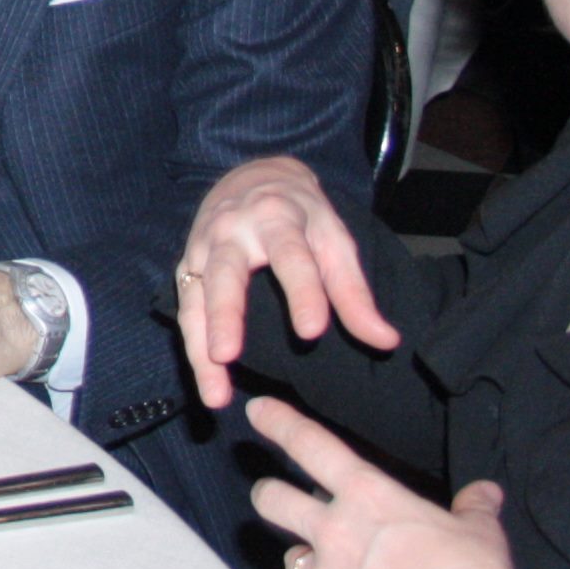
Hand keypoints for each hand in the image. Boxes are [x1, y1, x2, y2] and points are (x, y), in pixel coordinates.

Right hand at [176, 156, 398, 408]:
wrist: (252, 175)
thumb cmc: (301, 214)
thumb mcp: (334, 239)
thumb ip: (354, 291)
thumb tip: (384, 340)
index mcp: (276, 217)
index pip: (291, 257)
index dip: (303, 293)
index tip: (312, 332)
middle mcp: (231, 230)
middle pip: (225, 275)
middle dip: (224, 315)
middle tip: (227, 355)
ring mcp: (202, 248)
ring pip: (195, 299)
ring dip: (200, 346)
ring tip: (214, 393)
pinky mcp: (186, 267)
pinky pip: (185, 310)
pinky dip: (192, 348)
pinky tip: (208, 383)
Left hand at [251, 400, 566, 568]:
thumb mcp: (479, 533)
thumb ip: (473, 509)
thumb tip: (485, 492)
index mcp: (367, 496)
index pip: (310, 446)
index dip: (279, 423)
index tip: (257, 410)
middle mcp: (335, 533)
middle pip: (272, 500)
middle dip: (267, 493)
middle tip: (271, 494)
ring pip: (293, 560)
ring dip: (306, 557)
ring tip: (326, 562)